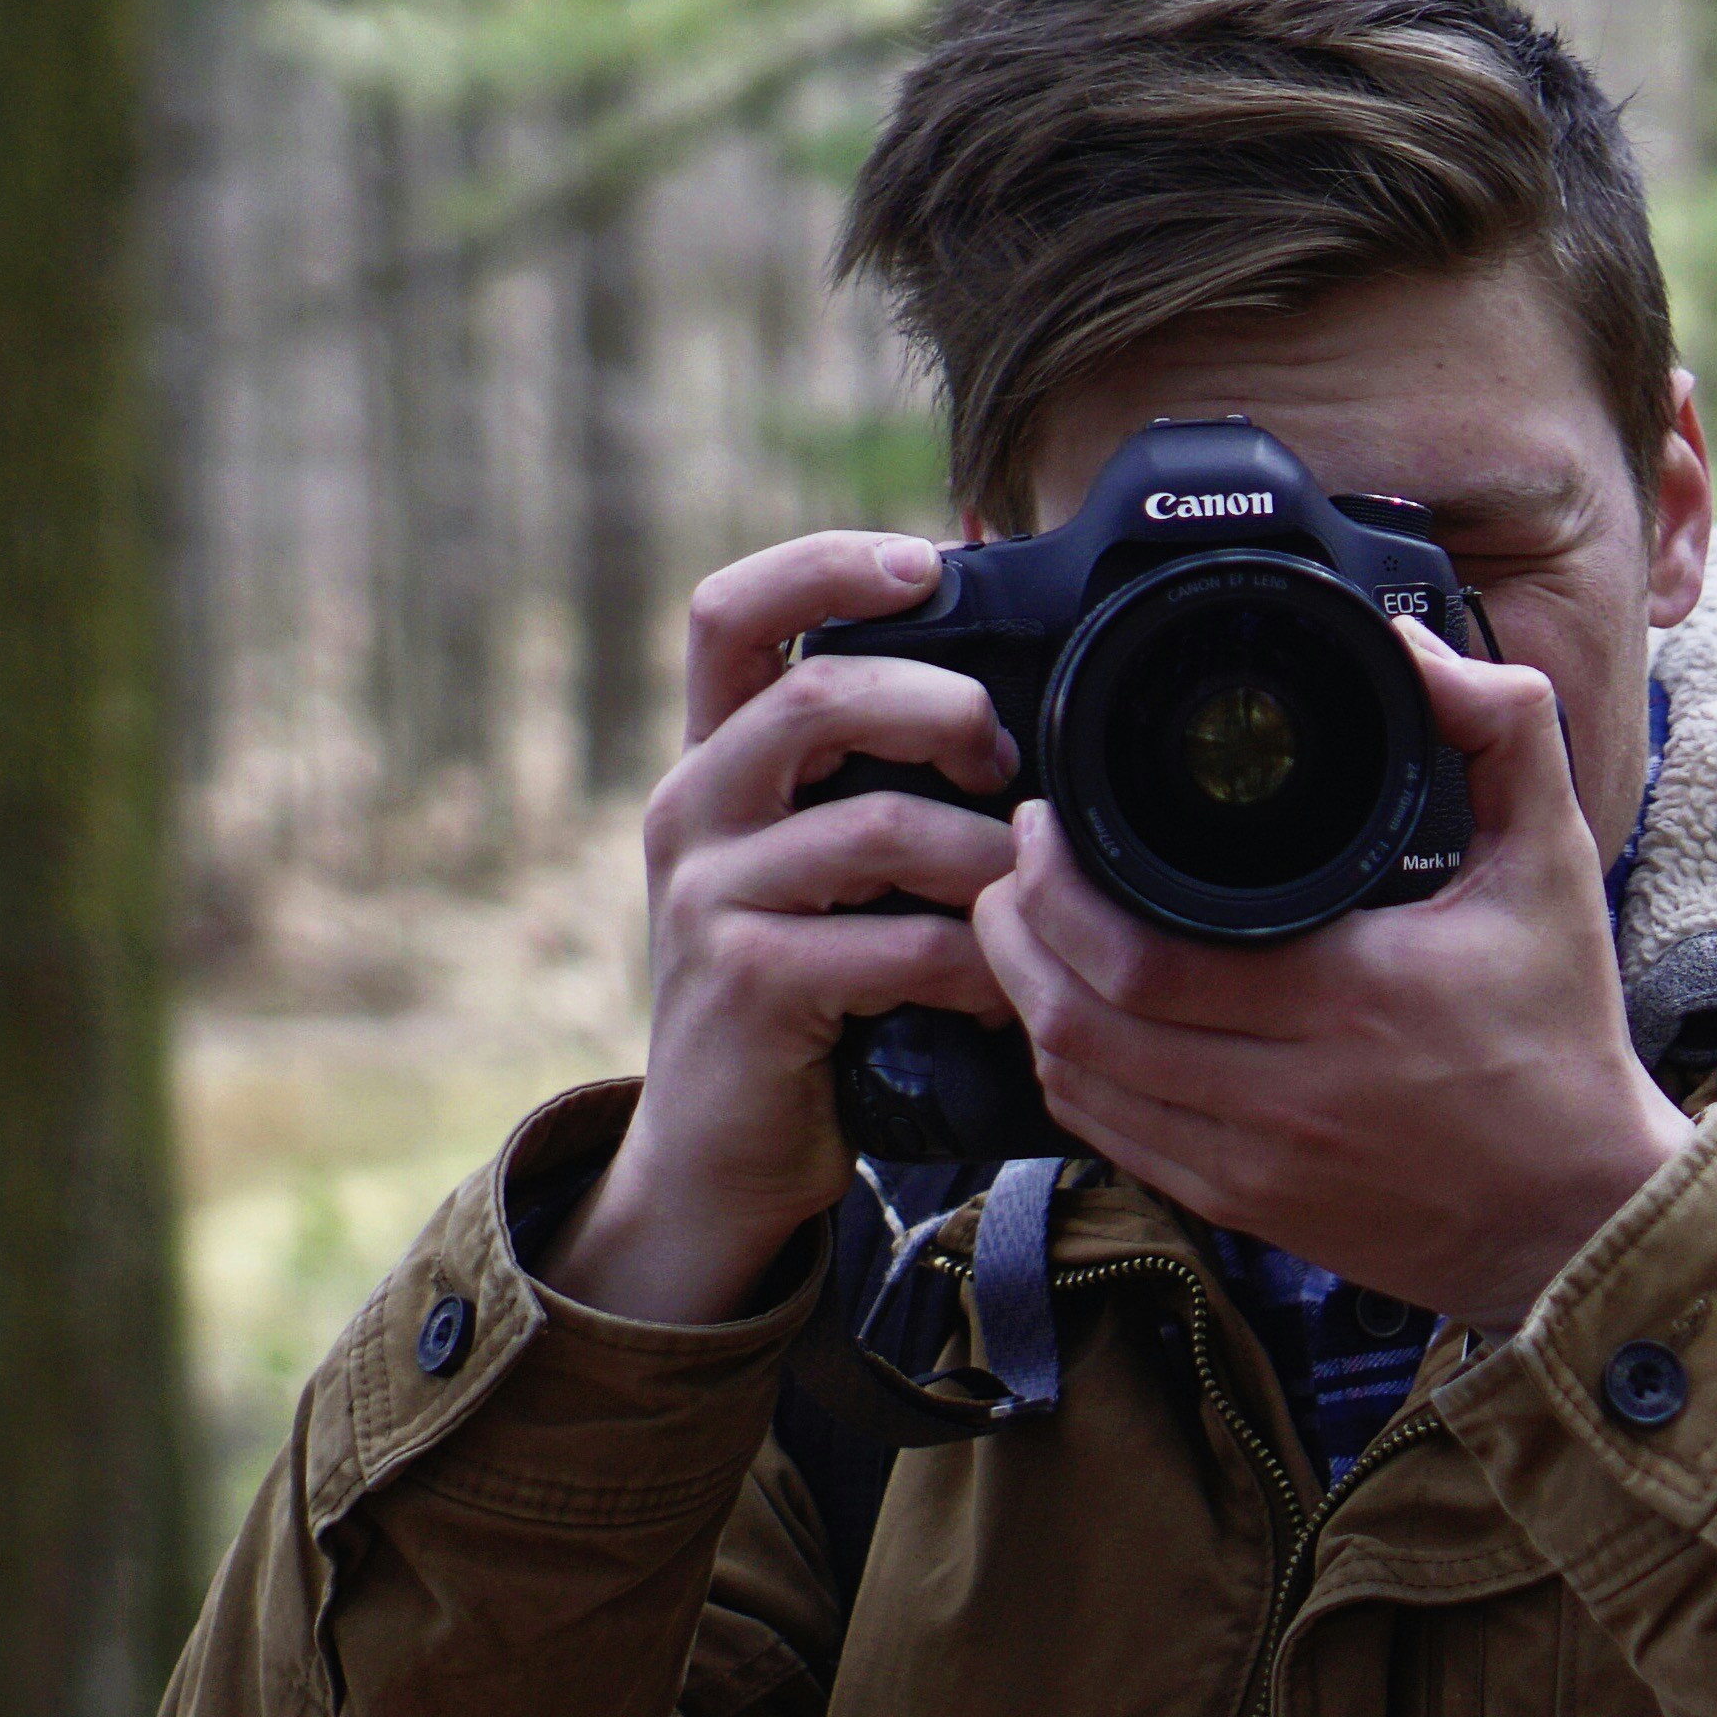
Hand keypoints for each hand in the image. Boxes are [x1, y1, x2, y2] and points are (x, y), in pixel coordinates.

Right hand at [542, 532, 1023, 1323]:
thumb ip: (874, 779)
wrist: (722, 1154)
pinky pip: (892, 945)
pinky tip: (1001, 991)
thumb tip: (1001, 684)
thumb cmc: (808, 995)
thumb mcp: (825, 866)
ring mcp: (710, 897)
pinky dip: (972, 964)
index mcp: (713, 759)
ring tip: (1023, 901)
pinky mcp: (745, 983)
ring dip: (982, 860)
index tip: (924, 562)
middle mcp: (692, 808)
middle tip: (1007, 767)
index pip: (730, 611)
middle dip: (943, 712)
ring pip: (876, 827)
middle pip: (816, 697)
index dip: (824, 565)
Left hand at [973, 623, 1695, 1330]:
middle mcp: (1287, 1091)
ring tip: (1023, 931)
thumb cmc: (1560, 1035)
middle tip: (1015, 865)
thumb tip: (1416, 647)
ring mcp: (1255, 1162)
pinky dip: (1069, 1074)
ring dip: (1025, 1003)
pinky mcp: (1243, 1207)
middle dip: (1017, 930)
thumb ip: (1505, 731)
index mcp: (1350, 995)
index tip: (1045, 822)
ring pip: (1078, 1083)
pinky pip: (1110, 1140)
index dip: (1057, 885)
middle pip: (1081, 1017)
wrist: (1578, 1212)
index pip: (1139, 953)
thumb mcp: (1556, 864)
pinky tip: (1068, 1019)